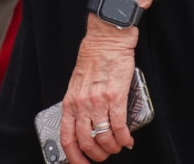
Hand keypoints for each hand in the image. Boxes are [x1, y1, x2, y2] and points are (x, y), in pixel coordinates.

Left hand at [60, 22, 138, 162]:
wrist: (105, 42)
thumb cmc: (92, 62)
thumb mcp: (77, 87)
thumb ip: (79, 107)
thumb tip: (86, 129)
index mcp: (69, 102)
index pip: (66, 138)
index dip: (73, 157)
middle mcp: (81, 104)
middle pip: (86, 142)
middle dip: (97, 155)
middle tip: (104, 156)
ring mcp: (98, 102)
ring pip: (103, 138)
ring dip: (112, 148)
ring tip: (117, 147)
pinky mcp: (116, 98)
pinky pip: (119, 127)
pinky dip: (124, 139)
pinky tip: (127, 140)